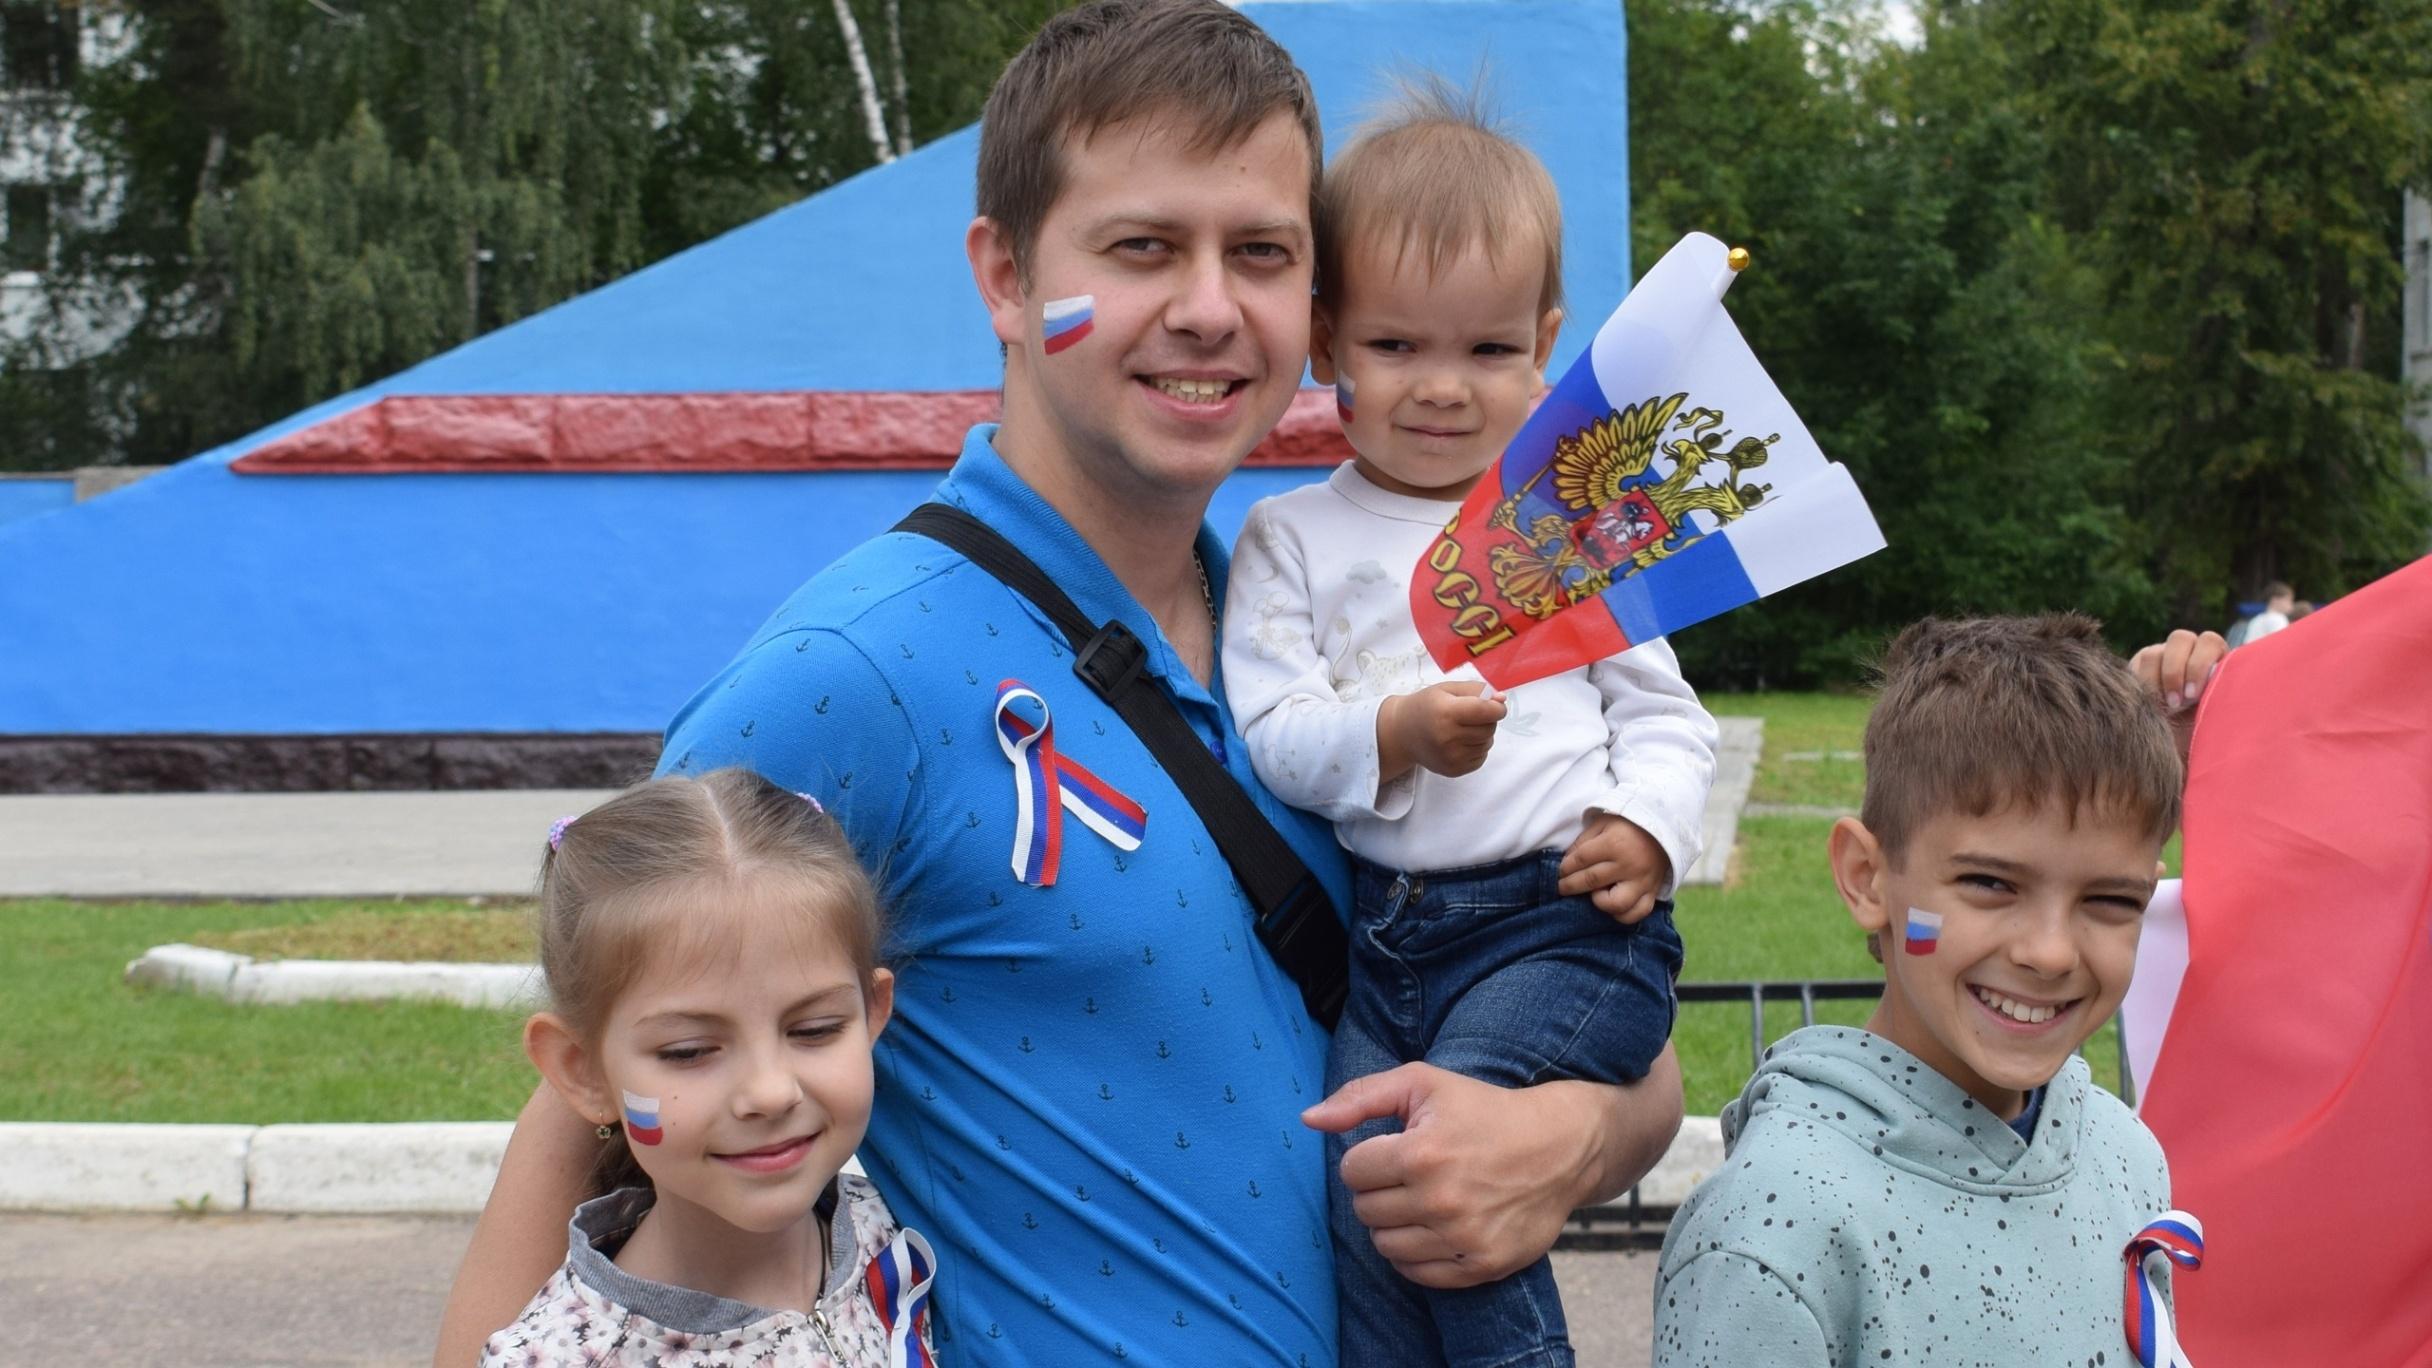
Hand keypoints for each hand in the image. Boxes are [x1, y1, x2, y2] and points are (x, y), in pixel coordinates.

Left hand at [1301, 1063, 1596, 1286]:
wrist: (1559, 1146)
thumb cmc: (1483, 1109)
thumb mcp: (1422, 1083)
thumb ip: (1360, 1097)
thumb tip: (1308, 1120)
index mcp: (1421, 1153)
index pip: (1352, 1171)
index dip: (1367, 1157)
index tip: (1394, 1149)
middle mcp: (1441, 1200)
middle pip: (1365, 1210)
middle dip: (1379, 1190)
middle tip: (1409, 1173)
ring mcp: (1462, 1238)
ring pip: (1385, 1246)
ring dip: (1394, 1223)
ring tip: (1421, 1199)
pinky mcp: (1481, 1266)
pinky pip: (1417, 1273)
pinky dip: (1416, 1253)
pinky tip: (1435, 1225)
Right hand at [1377, 682, 1505, 782]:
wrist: (1402, 733)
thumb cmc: (1427, 706)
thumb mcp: (1448, 689)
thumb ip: (1477, 690)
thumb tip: (1502, 700)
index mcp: (1446, 713)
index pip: (1487, 711)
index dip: (1497, 707)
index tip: (1494, 704)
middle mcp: (1448, 738)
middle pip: (1490, 728)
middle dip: (1487, 719)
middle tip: (1469, 715)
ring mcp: (1451, 757)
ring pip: (1488, 743)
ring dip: (1482, 734)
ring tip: (1462, 728)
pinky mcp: (1454, 770)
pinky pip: (1481, 757)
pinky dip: (1477, 748)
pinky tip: (1460, 741)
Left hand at [1558, 811, 1670, 922]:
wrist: (1667, 828)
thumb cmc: (1629, 824)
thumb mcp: (1603, 823)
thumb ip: (1584, 841)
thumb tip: (1566, 863)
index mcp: (1615, 843)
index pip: (1581, 859)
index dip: (1564, 867)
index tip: (1559, 871)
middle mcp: (1629, 865)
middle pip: (1591, 881)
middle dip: (1570, 885)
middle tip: (1561, 887)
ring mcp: (1642, 881)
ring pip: (1616, 904)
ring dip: (1598, 902)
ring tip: (1593, 894)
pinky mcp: (1652, 893)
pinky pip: (1636, 913)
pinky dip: (1622, 914)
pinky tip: (1611, 905)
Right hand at [2129, 628, 2226, 763]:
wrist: (2175, 749)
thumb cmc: (2201, 736)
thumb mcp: (2214, 719)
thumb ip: (2216, 699)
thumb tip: (2217, 691)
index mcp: (2215, 659)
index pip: (2209, 642)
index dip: (2199, 665)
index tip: (2194, 696)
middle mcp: (2189, 652)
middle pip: (2181, 638)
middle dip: (2176, 670)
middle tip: (2176, 702)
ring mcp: (2163, 657)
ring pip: (2154, 653)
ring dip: (2155, 681)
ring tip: (2160, 708)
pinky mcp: (2139, 667)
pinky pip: (2134, 665)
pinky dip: (2138, 684)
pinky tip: (2144, 705)